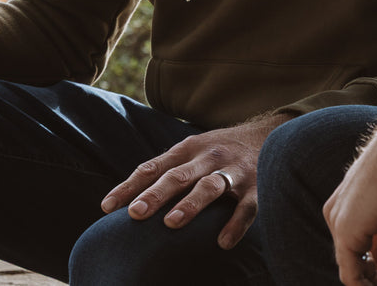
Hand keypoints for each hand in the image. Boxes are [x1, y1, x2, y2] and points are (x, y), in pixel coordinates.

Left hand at [100, 112, 289, 247]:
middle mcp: (209, 158)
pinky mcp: (257, 187)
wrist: (268, 134)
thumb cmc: (218, 150)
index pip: (153, 167)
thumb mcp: (192, 151)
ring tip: (172, 223)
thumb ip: (164, 170)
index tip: (108, 207)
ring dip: (191, 204)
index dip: (130, 186)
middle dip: (156, 194)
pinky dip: (236, 224)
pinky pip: (247, 207)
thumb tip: (126, 200)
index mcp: (188, 149)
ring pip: (210, 187)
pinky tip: (223, 242)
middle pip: (179, 176)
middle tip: (136, 213)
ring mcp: (234, 171)